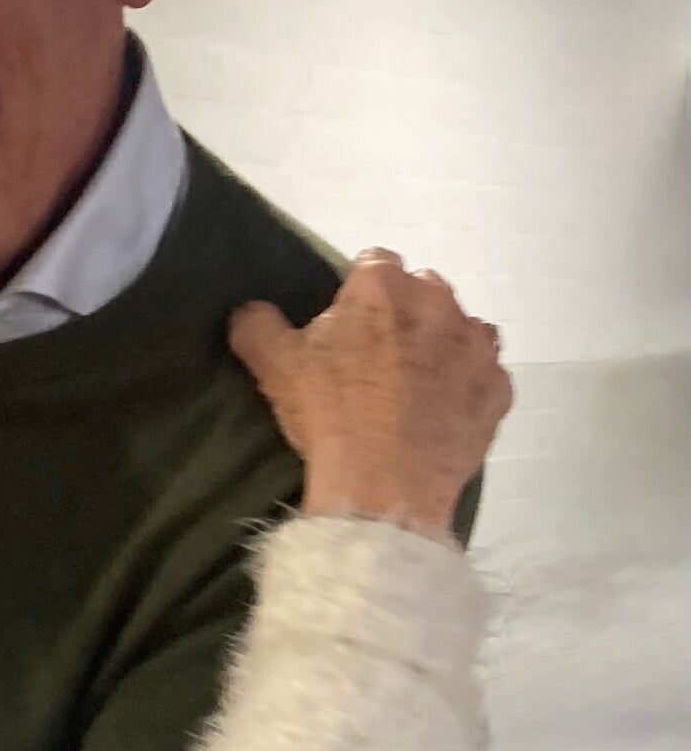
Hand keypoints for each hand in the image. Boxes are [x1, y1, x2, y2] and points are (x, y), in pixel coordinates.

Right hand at [230, 250, 511, 534]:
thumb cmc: (329, 416)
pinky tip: (444, 412)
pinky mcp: (499, 388)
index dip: (358, 293)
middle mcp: (439, 303)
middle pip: (423, 291)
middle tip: (378, 357)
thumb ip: (258, 325)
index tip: (347, 325)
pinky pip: (486, 375)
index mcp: (382, 287)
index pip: (374, 263)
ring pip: (462, 329)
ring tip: (416, 384)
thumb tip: (251, 310)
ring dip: (443, 345)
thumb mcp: (274, 366)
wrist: (385, 487)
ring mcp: (477, 345)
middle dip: (404, 314)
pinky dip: (468, 386)